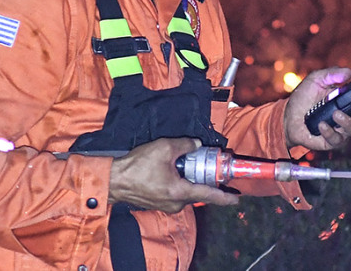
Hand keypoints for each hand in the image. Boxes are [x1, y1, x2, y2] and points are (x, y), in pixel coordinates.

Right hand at [108, 137, 238, 212]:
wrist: (113, 180)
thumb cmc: (138, 165)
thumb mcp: (165, 147)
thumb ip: (185, 145)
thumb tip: (196, 145)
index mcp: (180, 192)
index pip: (209, 195)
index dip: (225, 196)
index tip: (236, 198)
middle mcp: (176, 203)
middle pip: (197, 191)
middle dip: (202, 178)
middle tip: (205, 163)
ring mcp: (166, 205)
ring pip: (186, 191)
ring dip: (189, 179)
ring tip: (184, 163)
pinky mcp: (158, 203)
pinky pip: (175, 193)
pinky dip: (179, 182)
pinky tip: (173, 170)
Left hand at [284, 67, 350, 151]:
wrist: (288, 116)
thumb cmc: (305, 97)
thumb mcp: (316, 79)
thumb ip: (331, 74)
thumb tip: (348, 72)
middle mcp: (350, 115)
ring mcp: (342, 129)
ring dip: (348, 121)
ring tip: (335, 114)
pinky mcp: (331, 140)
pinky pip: (337, 139)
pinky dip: (330, 132)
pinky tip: (322, 124)